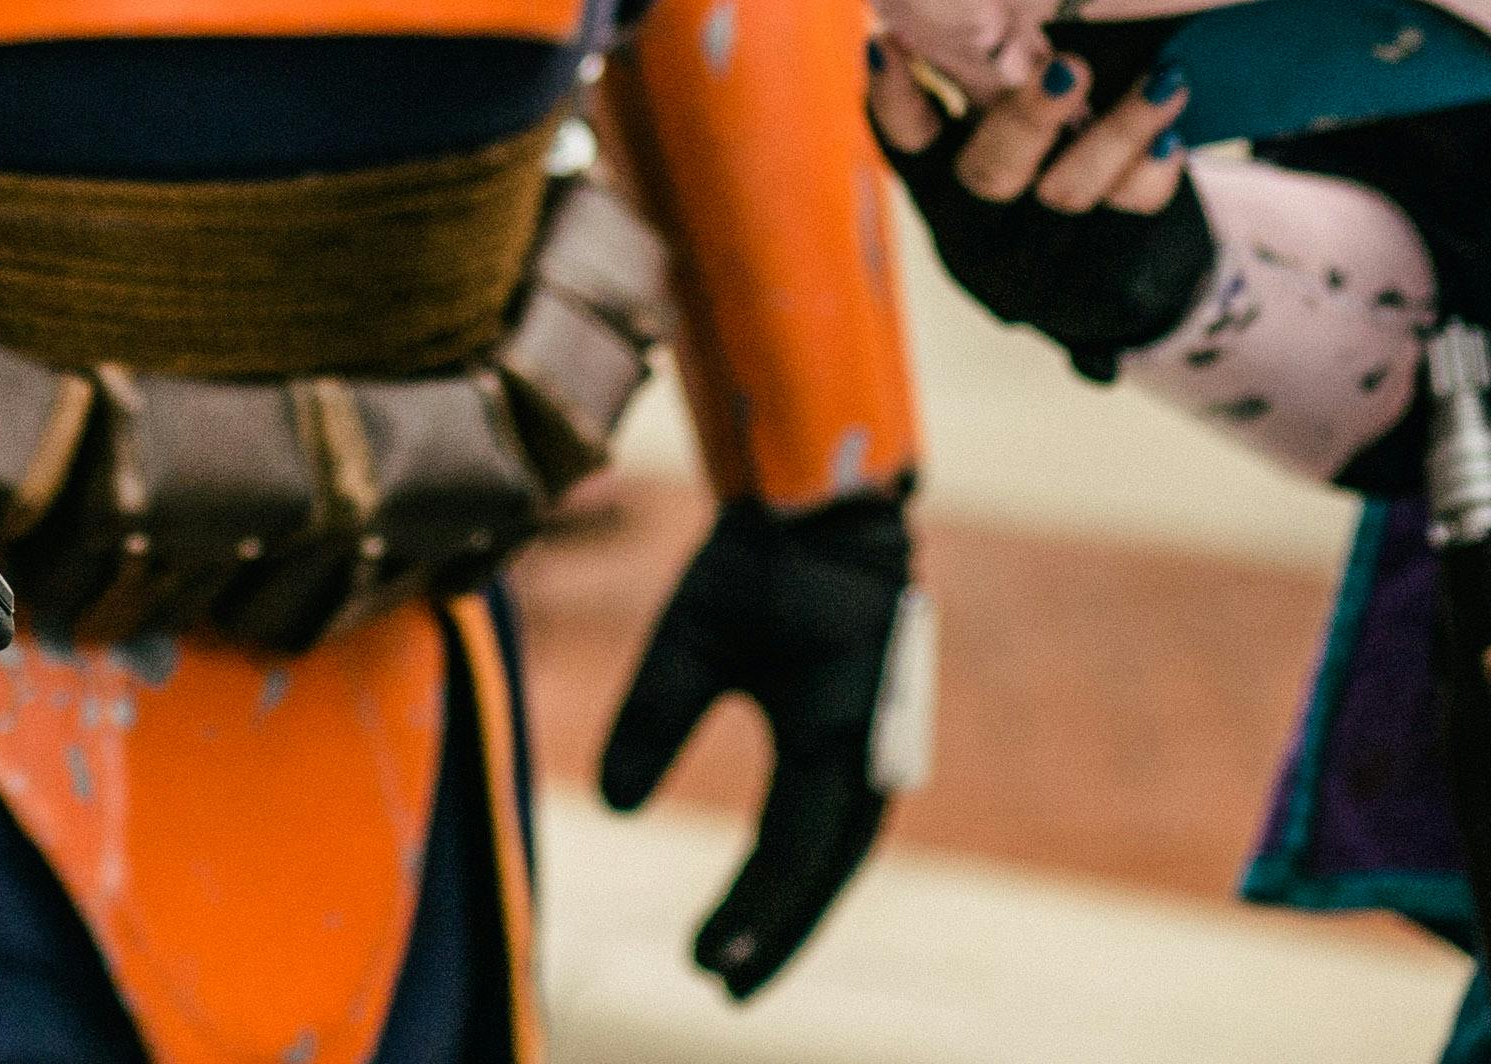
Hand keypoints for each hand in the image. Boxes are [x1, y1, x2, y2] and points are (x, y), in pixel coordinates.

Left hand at [598, 492, 921, 996]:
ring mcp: (878, 744)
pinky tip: (776, 881)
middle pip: (827, 872)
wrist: (825, 500)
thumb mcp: (689, 634)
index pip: (789, 856)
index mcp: (832, 735)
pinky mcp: (870, 729)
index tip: (702, 968)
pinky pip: (843, 815)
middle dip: (779, 934)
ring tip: (743, 955)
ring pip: (842, 850)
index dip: (749, 919)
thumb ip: (652, 718)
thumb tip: (613, 810)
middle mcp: (869, 754)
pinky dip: (813, 858)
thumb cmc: (756, 564)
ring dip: (798, 903)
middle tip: (724, 989)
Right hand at [866, 43, 1210, 372]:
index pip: (906, 141)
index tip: (889, 39)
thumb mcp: (1003, 139)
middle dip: (1028, 117)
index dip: (895, 96)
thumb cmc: (1048, 170)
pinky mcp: (1110, 270)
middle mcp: (979, 228)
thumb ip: (989, 85)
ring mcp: (1044, 257)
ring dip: (1119, 130)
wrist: (1125, 285)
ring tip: (1163, 80)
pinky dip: (1154, 168)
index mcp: (938, 186)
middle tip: (1068, 68)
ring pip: (1072, 191)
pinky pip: (1131, 213)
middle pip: (990, 174)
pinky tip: (1172, 132)